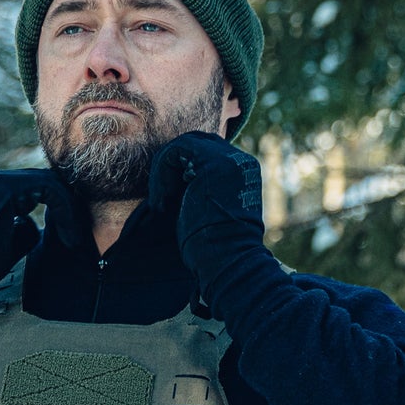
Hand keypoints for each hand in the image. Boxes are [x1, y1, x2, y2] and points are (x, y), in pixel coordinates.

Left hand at [146, 132, 267, 304]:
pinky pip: (176, 150)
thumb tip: (176, 182)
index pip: (206, 153)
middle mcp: (240, 161)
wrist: (228, 261)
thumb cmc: (215, 247)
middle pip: (195, 143)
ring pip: (183, 145)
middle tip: (162, 197)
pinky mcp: (212, 161)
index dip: (181, 170)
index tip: (170, 199)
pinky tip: (162, 201)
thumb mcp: (209, 210)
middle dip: (172, 166)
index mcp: (243, 172)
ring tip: (161, 202)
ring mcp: (229, 158)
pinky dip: (161, 172)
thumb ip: (201, 188)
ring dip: (164, 171)